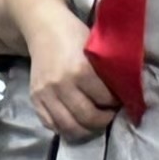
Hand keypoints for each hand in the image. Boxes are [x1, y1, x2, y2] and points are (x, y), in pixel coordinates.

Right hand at [27, 14, 116, 137]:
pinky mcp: (35, 99)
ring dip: (86, 129)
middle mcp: (62, 85)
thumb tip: (122, 92)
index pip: (104, 99)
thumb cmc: (75, 36)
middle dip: (103, 120)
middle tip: (110, 115)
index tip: (121, 101)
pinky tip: (75, 123)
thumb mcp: (95, 48)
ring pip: (69, 126)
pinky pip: (51, 124)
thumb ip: (106, 71)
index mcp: (80, 70)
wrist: (44, 30)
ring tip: (94, 123)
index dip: (116, 103)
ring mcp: (46, 94)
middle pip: (87, 116)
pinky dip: (65, 129)